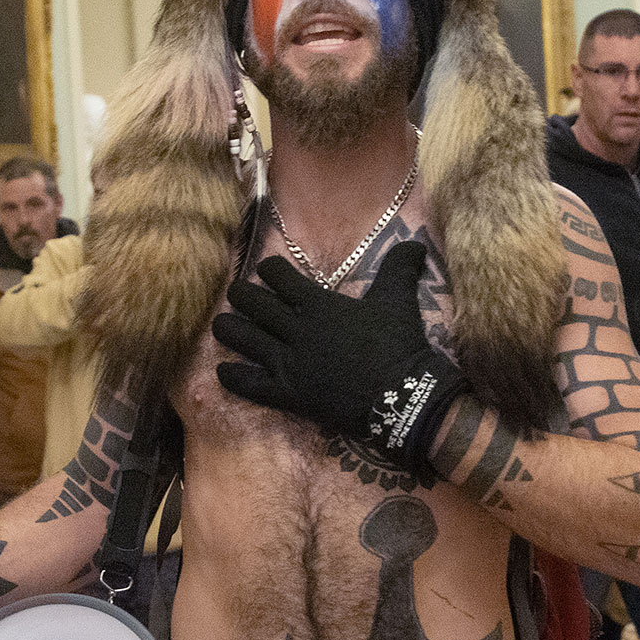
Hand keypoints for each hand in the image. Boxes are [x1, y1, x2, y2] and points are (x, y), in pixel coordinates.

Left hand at [211, 239, 457, 470]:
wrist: (402, 396)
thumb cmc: (399, 345)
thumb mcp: (399, 299)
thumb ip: (400, 267)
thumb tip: (417, 242)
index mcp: (317, 303)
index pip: (277, 276)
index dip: (268, 270)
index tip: (267, 271)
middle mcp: (295, 329)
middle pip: (252, 304)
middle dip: (240, 295)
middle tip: (237, 294)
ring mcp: (288, 364)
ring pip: (243, 339)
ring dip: (228, 329)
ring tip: (222, 325)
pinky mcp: (288, 394)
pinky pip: (249, 384)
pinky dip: (232, 376)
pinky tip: (222, 370)